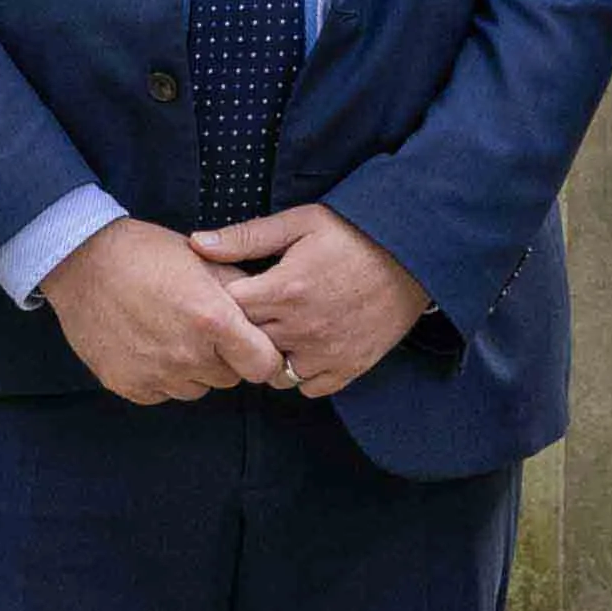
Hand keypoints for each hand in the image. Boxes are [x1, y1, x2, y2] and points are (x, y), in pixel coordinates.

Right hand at [38, 218, 293, 405]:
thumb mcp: (204, 259)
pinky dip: (161, 376)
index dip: (263, 356)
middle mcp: (187, 354)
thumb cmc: (147, 253)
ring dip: (192, 369)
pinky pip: (162, 393)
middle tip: (202, 329)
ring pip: (196, 389)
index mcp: (213, 320)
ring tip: (172, 334)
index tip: (254, 345)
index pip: (263, 366)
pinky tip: (148, 345)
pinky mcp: (128, 385)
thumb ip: (242, 290)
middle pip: (230, 378)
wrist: (82, 261)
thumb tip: (269, 313)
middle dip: (225, 358)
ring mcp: (155, 374)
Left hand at [196, 201, 435, 398]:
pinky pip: (308, 388)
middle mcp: (302, 328)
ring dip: (270, 354)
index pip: (226, 312)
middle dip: (243, 329)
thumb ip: (246, 237)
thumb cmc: (354, 234)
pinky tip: (304, 346)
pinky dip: (302, 372)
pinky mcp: (349, 367)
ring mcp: (326, 352)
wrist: (415, 256)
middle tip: (254, 310)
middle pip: (247, 343)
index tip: (231, 290)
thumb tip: (196, 244)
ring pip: (273, 372)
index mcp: (284, 289)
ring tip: (280, 329)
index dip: (222, 301)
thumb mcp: (299, 222)